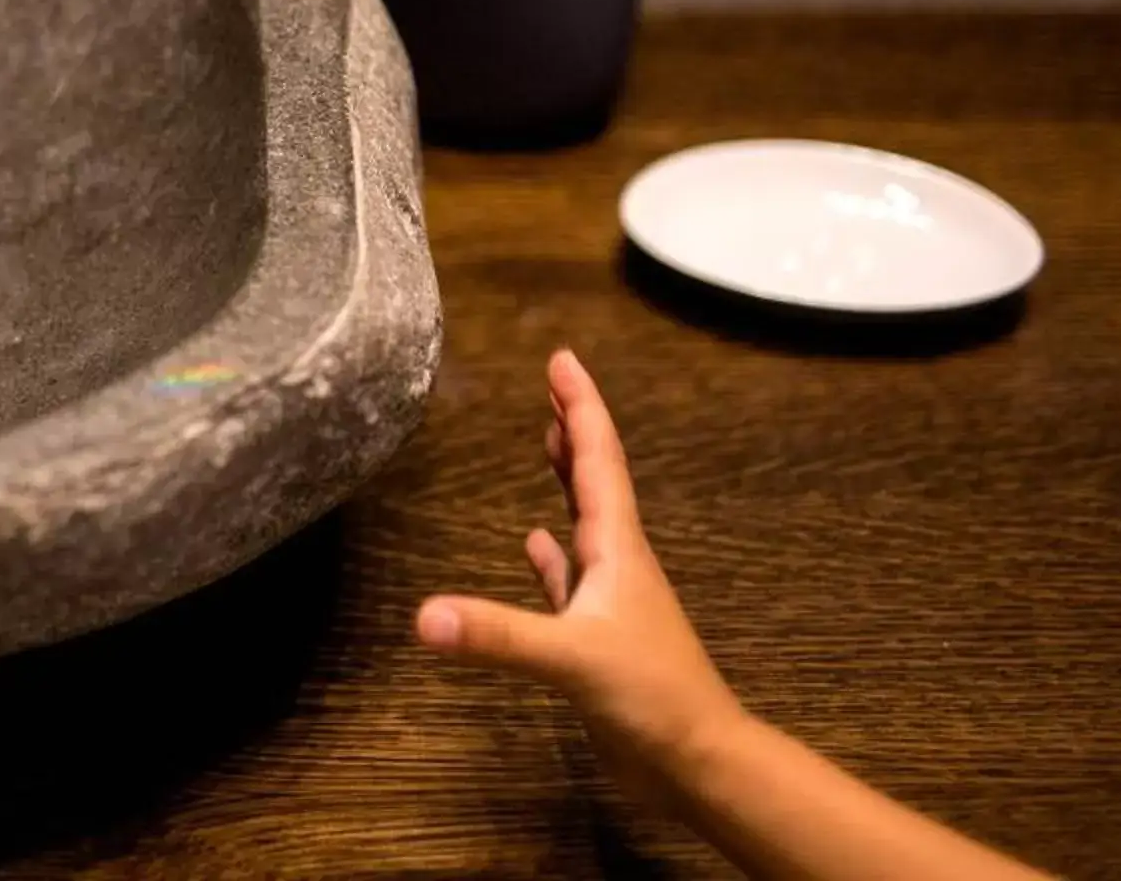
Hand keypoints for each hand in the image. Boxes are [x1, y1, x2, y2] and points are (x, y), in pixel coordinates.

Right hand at [415, 348, 741, 798]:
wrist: (698, 761)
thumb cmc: (653, 699)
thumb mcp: (572, 659)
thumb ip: (498, 634)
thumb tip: (422, 615)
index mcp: (617, 551)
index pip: (597, 461)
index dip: (580, 407)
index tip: (562, 358)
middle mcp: (616, 565)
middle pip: (593, 482)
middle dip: (573, 430)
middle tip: (553, 384)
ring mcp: (609, 602)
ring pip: (583, 526)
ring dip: (566, 482)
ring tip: (547, 443)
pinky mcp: (597, 638)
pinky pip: (568, 583)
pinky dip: (550, 559)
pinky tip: (533, 545)